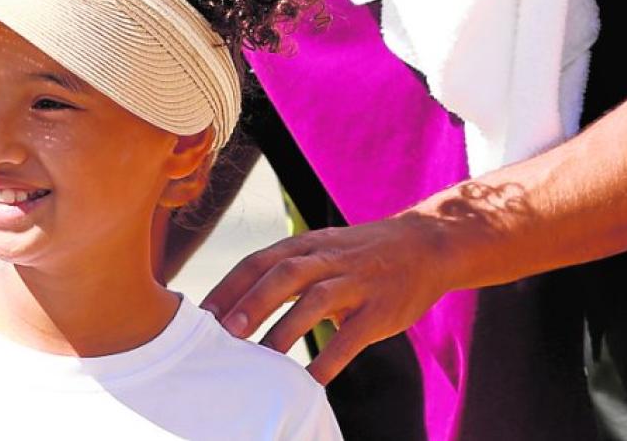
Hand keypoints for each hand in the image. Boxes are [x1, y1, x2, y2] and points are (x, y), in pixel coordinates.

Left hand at [201, 214, 449, 383]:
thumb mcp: (321, 250)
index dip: (228, 287)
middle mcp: (327, 258)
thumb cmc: (361, 254)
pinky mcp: (379, 309)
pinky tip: (310, 381)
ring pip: (314, 300)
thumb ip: (283, 272)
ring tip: (260, 359)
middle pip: (282, 275)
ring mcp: (355, 282)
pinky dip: (329, 358)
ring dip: (284, 329)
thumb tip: (234, 307)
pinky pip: (351, 336)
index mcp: (306, 245)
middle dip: (250, 303)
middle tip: (222, 334)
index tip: (199, 316)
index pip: (258, 261)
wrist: (427, 245)